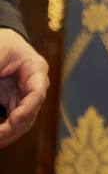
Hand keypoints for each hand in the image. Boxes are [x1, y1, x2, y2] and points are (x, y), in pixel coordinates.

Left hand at [0, 27, 48, 148]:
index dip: (27, 109)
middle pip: (31, 113)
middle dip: (14, 128)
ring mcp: (23, 94)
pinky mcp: (11, 100)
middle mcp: (33, 85)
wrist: (0, 39)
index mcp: (35, 69)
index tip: (13, 121)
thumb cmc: (1, 42)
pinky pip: (11, 121)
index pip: (37, 93)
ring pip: (22, 121)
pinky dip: (4, 130)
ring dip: (8, 134)